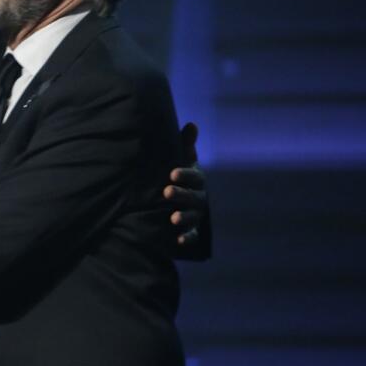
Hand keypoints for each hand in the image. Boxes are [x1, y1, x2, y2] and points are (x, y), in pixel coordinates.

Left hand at [165, 122, 207, 245]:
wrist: (180, 199)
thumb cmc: (179, 174)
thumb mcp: (182, 159)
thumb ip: (185, 144)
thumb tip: (192, 124)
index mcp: (197, 180)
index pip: (195, 176)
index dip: (185, 174)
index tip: (172, 173)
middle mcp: (199, 198)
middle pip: (194, 197)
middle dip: (182, 195)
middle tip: (166, 192)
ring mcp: (196, 215)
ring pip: (193, 217)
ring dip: (184, 218)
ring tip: (173, 218)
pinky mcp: (191, 231)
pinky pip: (192, 236)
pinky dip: (186, 239)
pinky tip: (178, 241)